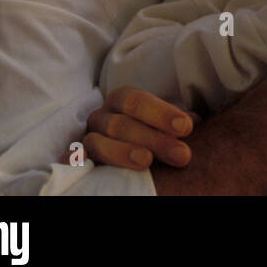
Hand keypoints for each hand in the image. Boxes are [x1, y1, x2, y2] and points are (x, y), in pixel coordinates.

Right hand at [83, 86, 198, 169]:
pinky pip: (71, 159)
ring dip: (123, 152)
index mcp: (122, 100)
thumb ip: (178, 121)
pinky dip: (75, 162)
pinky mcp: (76, 160)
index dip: (161, 113)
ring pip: (98, 143)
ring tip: (147, 162)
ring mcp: (86, 138)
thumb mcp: (166, 124)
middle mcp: (101, 116)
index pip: (137, 101)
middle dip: (155, 139)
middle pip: (122, 124)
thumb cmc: (153, 134)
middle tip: (182, 155)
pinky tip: (87, 165)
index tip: (186, 127)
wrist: (127, 147)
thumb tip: (195, 121)